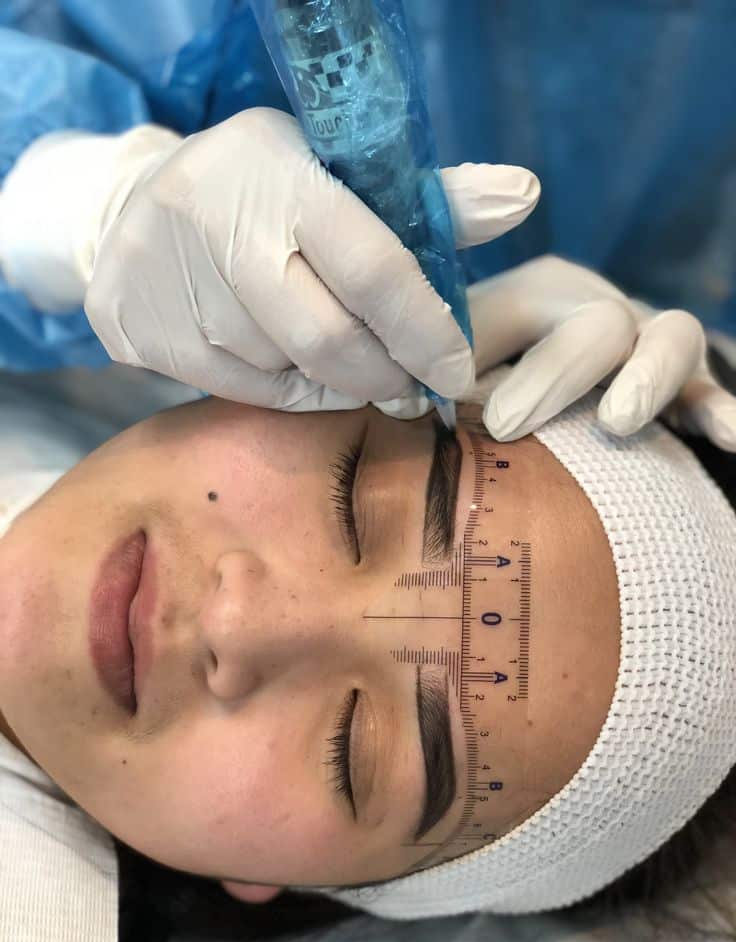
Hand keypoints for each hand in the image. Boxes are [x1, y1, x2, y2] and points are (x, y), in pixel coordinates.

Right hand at [0, 108, 538, 408]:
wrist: (130, 210)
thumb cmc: (261, 190)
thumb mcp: (337, 170)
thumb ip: (426, 198)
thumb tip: (521, 198)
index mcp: (282, 174)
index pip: (374, 268)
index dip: (426, 331)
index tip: (457, 368)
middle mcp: (222, 227)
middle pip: (329, 340)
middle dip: (386, 375)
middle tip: (411, 388)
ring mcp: (177, 285)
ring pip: (288, 371)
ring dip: (338, 383)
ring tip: (355, 369)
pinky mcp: (149, 333)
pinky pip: (246, 391)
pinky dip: (291, 392)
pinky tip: (306, 374)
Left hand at [464, 255, 735, 450]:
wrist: (549, 374)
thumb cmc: (485, 375)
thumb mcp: (458, 359)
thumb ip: (439, 369)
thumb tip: (415, 401)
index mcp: (542, 292)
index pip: (526, 309)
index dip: (499, 359)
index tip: (490, 422)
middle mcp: (602, 308)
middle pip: (600, 321)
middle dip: (558, 372)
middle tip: (509, 425)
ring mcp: (648, 345)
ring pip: (673, 338)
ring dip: (647, 379)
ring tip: (618, 422)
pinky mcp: (685, 387)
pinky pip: (708, 393)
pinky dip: (721, 412)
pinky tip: (728, 437)